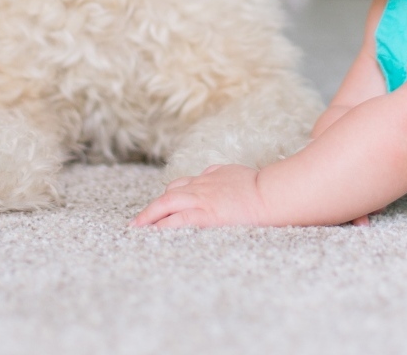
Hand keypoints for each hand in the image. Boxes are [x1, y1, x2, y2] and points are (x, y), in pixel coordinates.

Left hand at [130, 164, 266, 227]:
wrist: (269, 194)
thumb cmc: (258, 187)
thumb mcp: (234, 173)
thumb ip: (220, 174)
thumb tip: (212, 172)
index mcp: (209, 178)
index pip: (181, 185)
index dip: (167, 197)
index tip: (158, 207)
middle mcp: (201, 186)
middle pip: (169, 194)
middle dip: (151, 209)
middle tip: (136, 222)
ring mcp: (202, 199)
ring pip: (168, 203)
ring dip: (150, 216)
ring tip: (138, 228)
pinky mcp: (205, 214)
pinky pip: (178, 219)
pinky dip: (163, 225)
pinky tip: (155, 233)